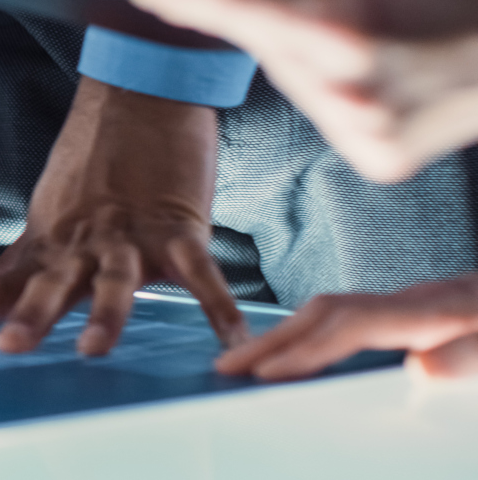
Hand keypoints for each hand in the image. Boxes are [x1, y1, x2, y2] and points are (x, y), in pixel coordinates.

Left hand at [0, 76, 247, 355]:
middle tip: (10, 346)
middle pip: (51, 284)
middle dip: (31, 316)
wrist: (141, 94)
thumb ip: (41, 258)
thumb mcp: (54, 212)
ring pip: (114, 280)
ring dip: (104, 315)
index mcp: (47, 241)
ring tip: (93, 348)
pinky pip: (201, 274)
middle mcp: (81, 242)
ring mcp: (129, 234)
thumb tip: (13, 300)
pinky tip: (231, 340)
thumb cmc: (97, 161)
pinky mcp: (178, 226)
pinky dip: (218, 308)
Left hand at [130, 0, 477, 182]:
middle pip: (266, 45)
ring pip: (294, 79)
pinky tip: (386, 62)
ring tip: (380, 23)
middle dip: (280, 13)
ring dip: (310, 50)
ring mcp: (368, 135)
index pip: (237, 11)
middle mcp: (352, 95)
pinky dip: (338, 84)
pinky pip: (328, 110)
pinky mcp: (384, 159)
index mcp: (346, 35)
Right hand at [217, 274, 477, 380]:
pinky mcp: (422, 313)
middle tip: (226, 369)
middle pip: (327, 312)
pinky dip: (316, 335)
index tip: (263, 377)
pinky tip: (306, 355)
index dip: (303, 350)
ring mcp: (416, 305)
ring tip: (247, 364)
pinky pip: (352, 320)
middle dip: (274, 340)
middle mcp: (417, 302)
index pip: (350, 326)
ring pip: (335, 312)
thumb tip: (419, 370)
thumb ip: (472, 358)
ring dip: (288, 336)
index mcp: (435, 311)